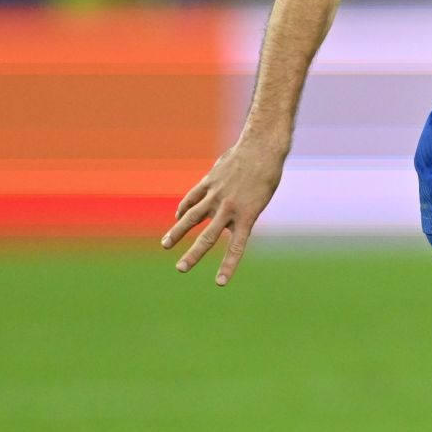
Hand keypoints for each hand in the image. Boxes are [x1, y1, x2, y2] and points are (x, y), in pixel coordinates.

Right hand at [160, 137, 287, 284]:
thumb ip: (238, 215)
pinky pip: (192, 198)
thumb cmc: (266, 176)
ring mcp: (217, 194)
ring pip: (192, 217)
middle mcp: (230, 208)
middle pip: (208, 237)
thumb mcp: (258, 201)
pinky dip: (183, 208)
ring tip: (166, 245)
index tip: (219, 283)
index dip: (228, 266)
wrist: (262, 148)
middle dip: (193, 255)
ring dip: (178, 232)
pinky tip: (177, 217)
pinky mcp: (209, 182)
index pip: (236, 248)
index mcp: (247, 216)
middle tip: (180, 269)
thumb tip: (220, 225)